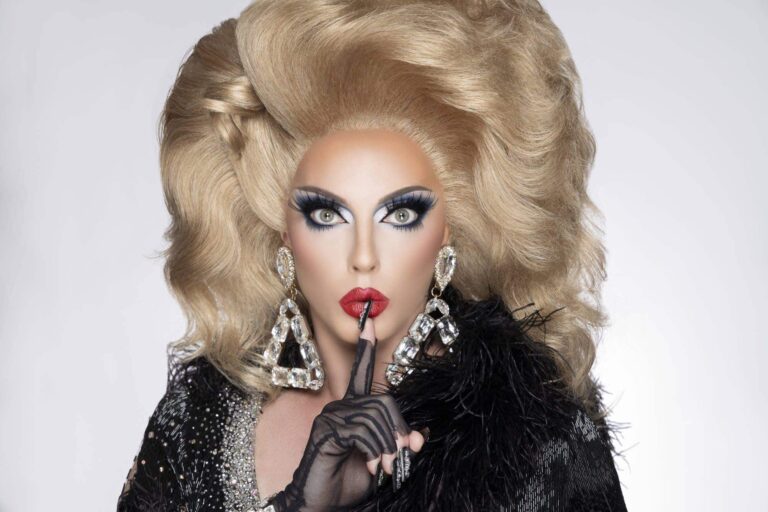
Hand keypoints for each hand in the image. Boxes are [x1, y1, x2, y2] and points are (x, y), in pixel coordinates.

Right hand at [269, 315, 423, 511]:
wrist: (321, 506)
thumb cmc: (349, 483)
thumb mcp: (383, 463)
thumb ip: (400, 446)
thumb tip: (420, 436)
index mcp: (353, 409)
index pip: (361, 373)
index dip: (365, 348)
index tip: (369, 323)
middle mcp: (340, 406)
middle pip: (383, 401)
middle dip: (398, 430)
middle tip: (402, 459)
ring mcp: (331, 417)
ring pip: (374, 416)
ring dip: (388, 445)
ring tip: (389, 468)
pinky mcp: (326, 431)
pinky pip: (361, 430)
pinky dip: (375, 450)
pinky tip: (374, 468)